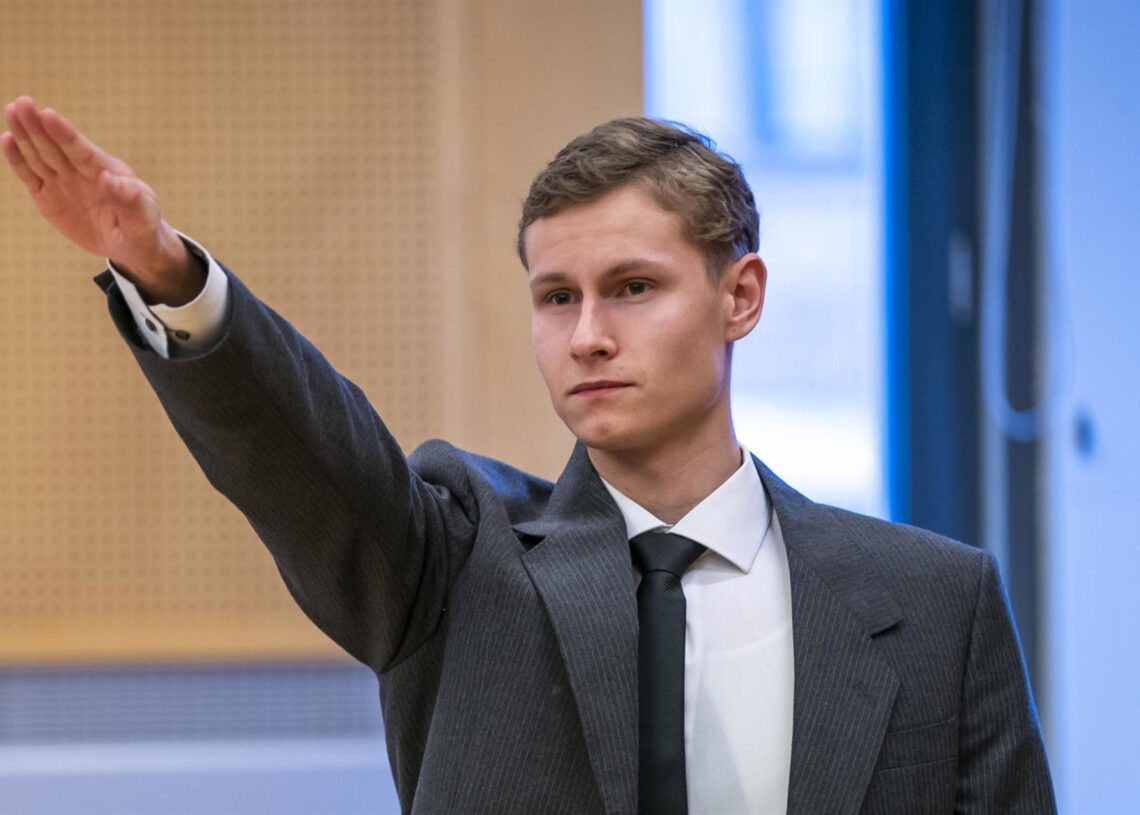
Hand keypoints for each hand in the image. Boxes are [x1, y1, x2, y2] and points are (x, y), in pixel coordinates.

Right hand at [2, 96, 201, 304]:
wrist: (131, 246)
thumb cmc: (142, 227)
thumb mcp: (143, 218)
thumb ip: (130, 200)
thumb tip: (110, 180)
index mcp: (106, 171)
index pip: (81, 150)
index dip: (65, 134)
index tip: (48, 114)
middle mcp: (81, 171)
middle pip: (56, 147)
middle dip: (38, 126)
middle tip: (22, 103)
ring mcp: (63, 182)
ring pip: (40, 155)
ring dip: (24, 135)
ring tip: (12, 111)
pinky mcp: (48, 196)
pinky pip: (30, 176)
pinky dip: (18, 160)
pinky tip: (7, 140)